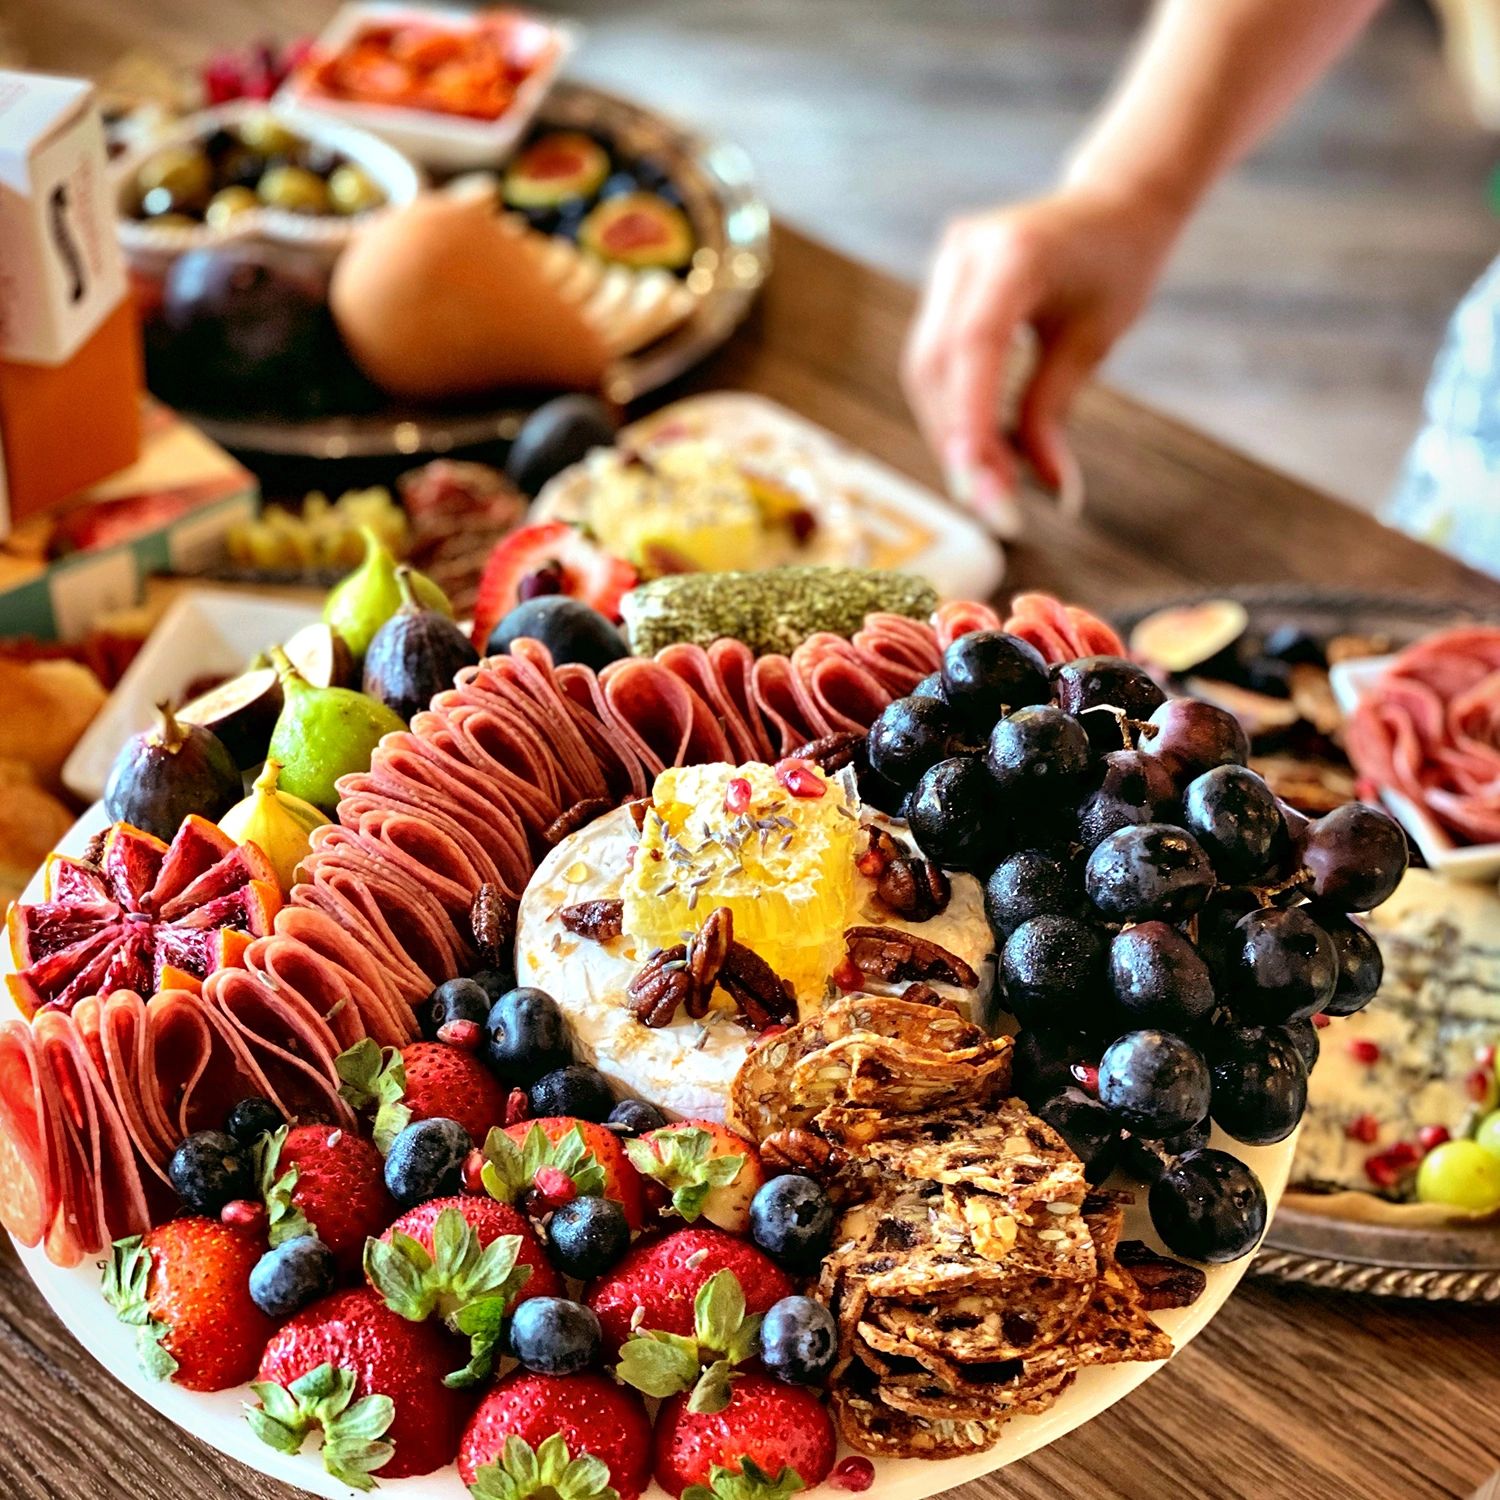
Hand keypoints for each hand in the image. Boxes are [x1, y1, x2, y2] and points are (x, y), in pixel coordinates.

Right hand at [902, 188, 1182, 535]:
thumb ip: (1053, 413)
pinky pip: (931, 360)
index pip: (974, 346)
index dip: (970, 420)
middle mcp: (965, 254)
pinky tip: (976, 450)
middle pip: (935, 365)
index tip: (980, 486)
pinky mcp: (941, 287)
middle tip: (990, 505)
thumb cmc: (1117, 266)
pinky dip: (950, 409)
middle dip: (957, 440)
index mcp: (1014, 253)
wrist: (1113, 204)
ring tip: (986, 486)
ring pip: (924, 369)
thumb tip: (1050, 492)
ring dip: (949, 433)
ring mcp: (945, 267)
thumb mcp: (1094, 341)